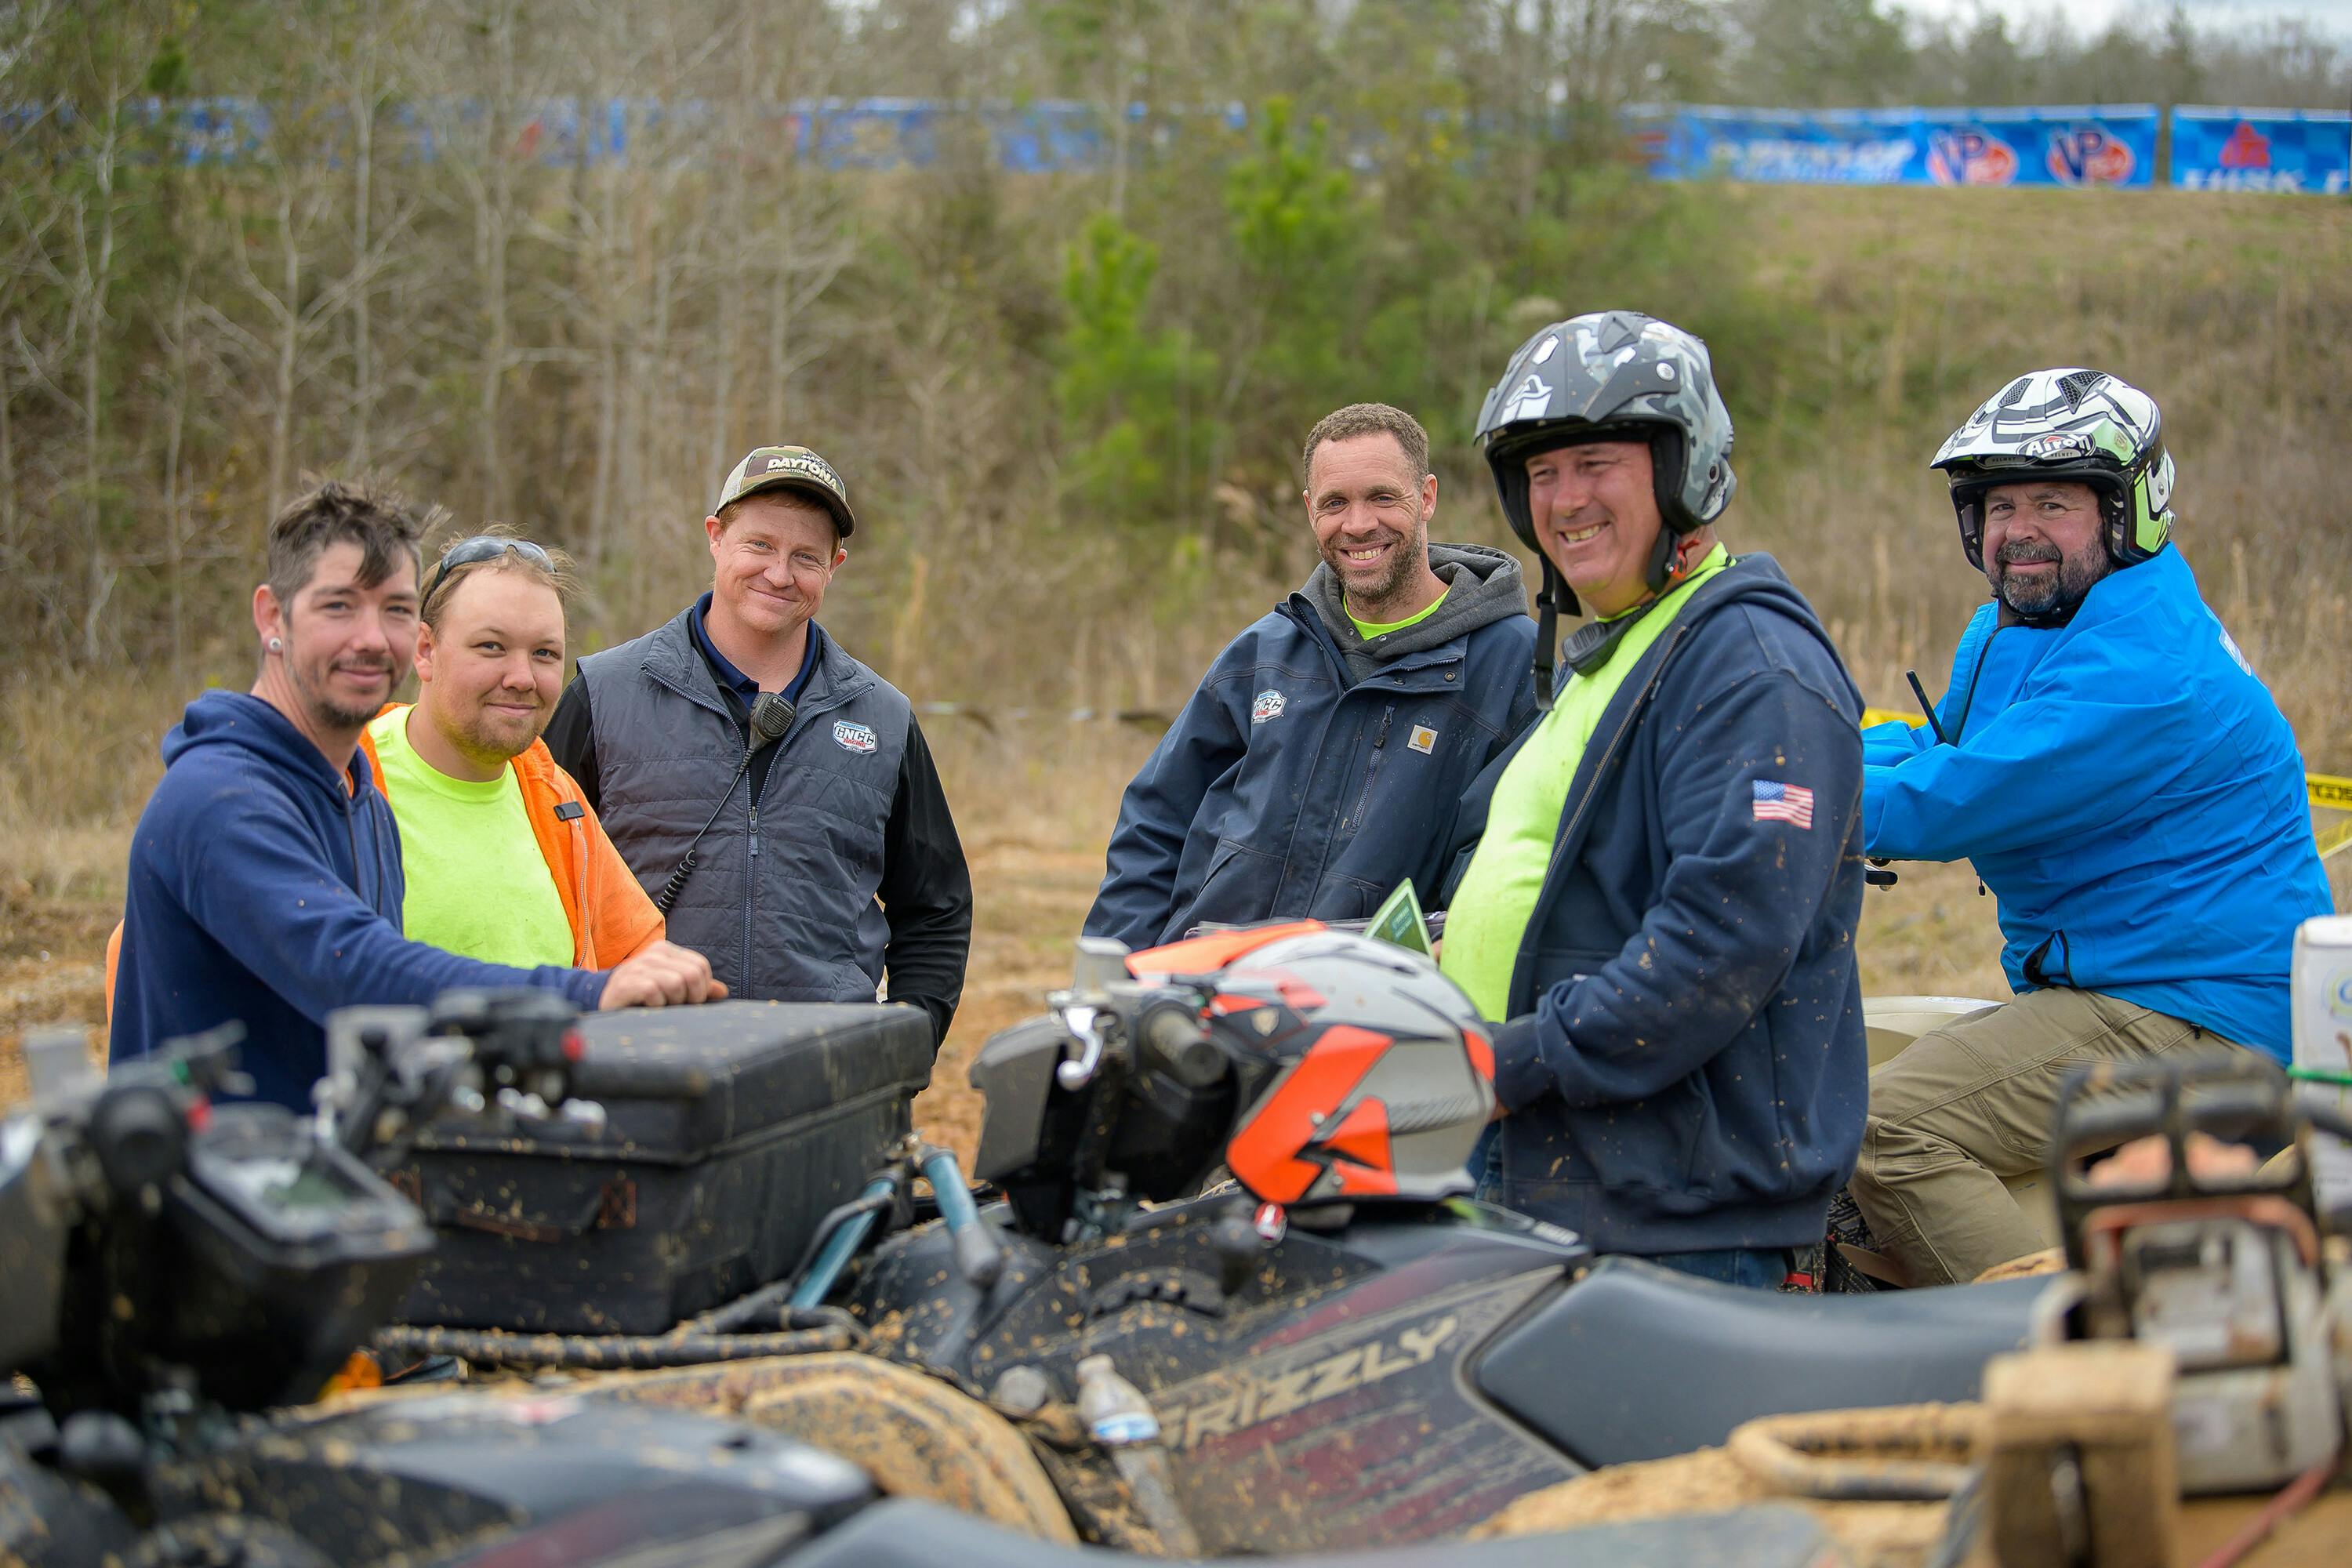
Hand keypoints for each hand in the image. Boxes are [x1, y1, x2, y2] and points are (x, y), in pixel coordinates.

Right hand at [598, 941, 726, 1008]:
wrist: (602, 1004)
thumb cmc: (641, 998)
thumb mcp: (670, 989)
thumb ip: (696, 988)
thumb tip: (722, 991)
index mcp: (666, 951)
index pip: (701, 966)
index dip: (700, 989)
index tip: (686, 1001)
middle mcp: (653, 954)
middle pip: (692, 974)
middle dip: (689, 998)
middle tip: (673, 1006)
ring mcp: (638, 966)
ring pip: (676, 983)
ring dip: (671, 1003)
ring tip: (658, 1006)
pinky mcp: (627, 982)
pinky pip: (655, 993)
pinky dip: (655, 1007)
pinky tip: (646, 1008)